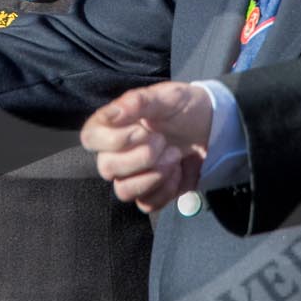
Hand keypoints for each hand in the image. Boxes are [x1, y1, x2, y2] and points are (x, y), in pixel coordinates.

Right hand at [84, 82, 212, 212]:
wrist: (210, 127)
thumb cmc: (182, 108)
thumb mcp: (165, 96)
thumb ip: (138, 102)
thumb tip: (114, 113)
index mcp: (113, 125)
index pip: (90, 138)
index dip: (113, 140)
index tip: (142, 131)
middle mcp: (115, 153)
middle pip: (107, 168)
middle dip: (142, 157)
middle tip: (164, 141)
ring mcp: (131, 175)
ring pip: (124, 191)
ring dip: (153, 176)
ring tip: (174, 157)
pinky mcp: (149, 192)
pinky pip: (146, 204)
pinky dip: (166, 189)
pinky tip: (178, 171)